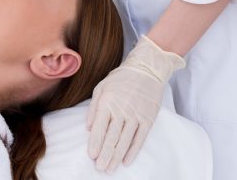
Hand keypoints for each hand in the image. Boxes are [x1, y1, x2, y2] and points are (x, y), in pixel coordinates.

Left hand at [85, 35, 185, 172]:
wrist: (147, 68)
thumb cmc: (122, 77)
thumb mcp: (102, 86)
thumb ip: (94, 107)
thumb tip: (88, 127)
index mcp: (108, 102)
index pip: (99, 128)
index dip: (95, 143)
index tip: (91, 156)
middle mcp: (121, 110)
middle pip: (111, 138)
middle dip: (104, 155)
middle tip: (100, 168)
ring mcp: (136, 115)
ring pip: (124, 141)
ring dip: (116, 157)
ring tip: (110, 168)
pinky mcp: (148, 118)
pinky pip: (140, 139)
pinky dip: (133, 151)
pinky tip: (126, 161)